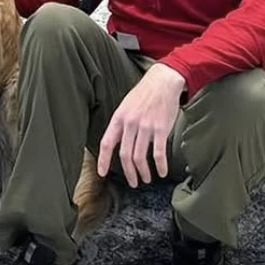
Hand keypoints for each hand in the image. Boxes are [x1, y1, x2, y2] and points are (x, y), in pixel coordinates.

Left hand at [97, 62, 185, 187]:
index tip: (102, 173)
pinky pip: (158, 153)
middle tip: (133, 182)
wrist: (162, 82)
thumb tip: (116, 141)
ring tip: (146, 178)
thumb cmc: (143, 94)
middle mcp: (130, 123)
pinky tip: (161, 172)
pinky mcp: (161, 129)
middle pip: (124, 154)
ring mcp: (145, 126)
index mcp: (118, 118)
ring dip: (143, 172)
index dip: (103, 159)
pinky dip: (160, 166)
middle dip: (128, 172)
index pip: (107, 142)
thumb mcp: (125, 106)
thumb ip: (120, 124)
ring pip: (140, 156)